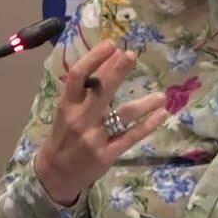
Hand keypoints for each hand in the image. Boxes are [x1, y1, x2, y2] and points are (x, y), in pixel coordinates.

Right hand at [34, 40, 168, 205]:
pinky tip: (162, 114)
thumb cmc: (64, 135)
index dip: (94, 58)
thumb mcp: (68, 110)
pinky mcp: (107, 154)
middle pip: (101, 90)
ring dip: (144, 104)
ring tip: (161, 96)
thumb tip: (110, 58)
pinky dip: (148, 125)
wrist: (55, 174)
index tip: (111, 44)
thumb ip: (86, 88)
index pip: (78, 75)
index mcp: (67, 105)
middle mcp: (80, 119)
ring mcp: (95, 138)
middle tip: (132, 55)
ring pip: (122, 115)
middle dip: (117, 71)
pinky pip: (131, 137)